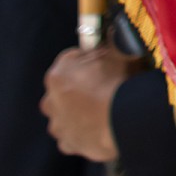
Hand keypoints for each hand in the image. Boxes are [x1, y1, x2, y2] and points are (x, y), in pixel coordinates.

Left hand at [41, 45, 143, 161]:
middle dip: (78, 88)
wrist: (125, 120)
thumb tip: (112, 32)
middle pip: (62, 90)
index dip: (89, 61)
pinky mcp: (68, 144)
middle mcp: (50, 99)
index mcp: (58, 74)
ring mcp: (58, 124)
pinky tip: (100, 127)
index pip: (71, 61)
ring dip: (77, 113)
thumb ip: (109, 44)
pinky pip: (72, 137)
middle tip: (102, 88)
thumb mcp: (118, 53)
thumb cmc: (120, 83)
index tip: (104, 63)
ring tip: (103, 111)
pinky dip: (83, 133)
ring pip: (64, 115)